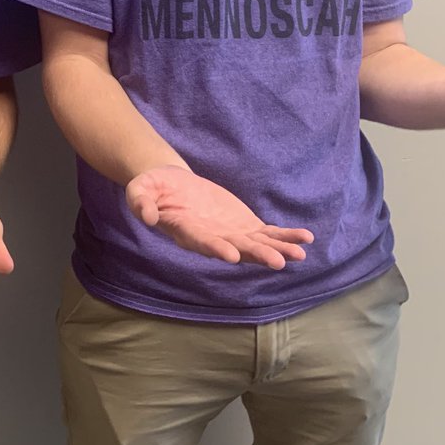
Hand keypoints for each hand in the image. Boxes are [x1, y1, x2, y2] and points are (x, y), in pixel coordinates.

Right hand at [126, 165, 313, 269]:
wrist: (169, 183)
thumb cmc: (152, 187)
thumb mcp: (140, 189)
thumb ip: (141, 202)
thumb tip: (147, 217)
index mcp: (185, 231)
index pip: (201, 242)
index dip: (216, 248)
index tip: (231, 255)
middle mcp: (211, 239)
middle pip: (236, 248)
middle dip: (257, 255)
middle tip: (277, 261)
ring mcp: (229, 233)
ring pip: (257, 245)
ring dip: (278, 249)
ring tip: (299, 253)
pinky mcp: (242, 225)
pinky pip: (267, 233)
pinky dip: (285, 236)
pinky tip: (305, 238)